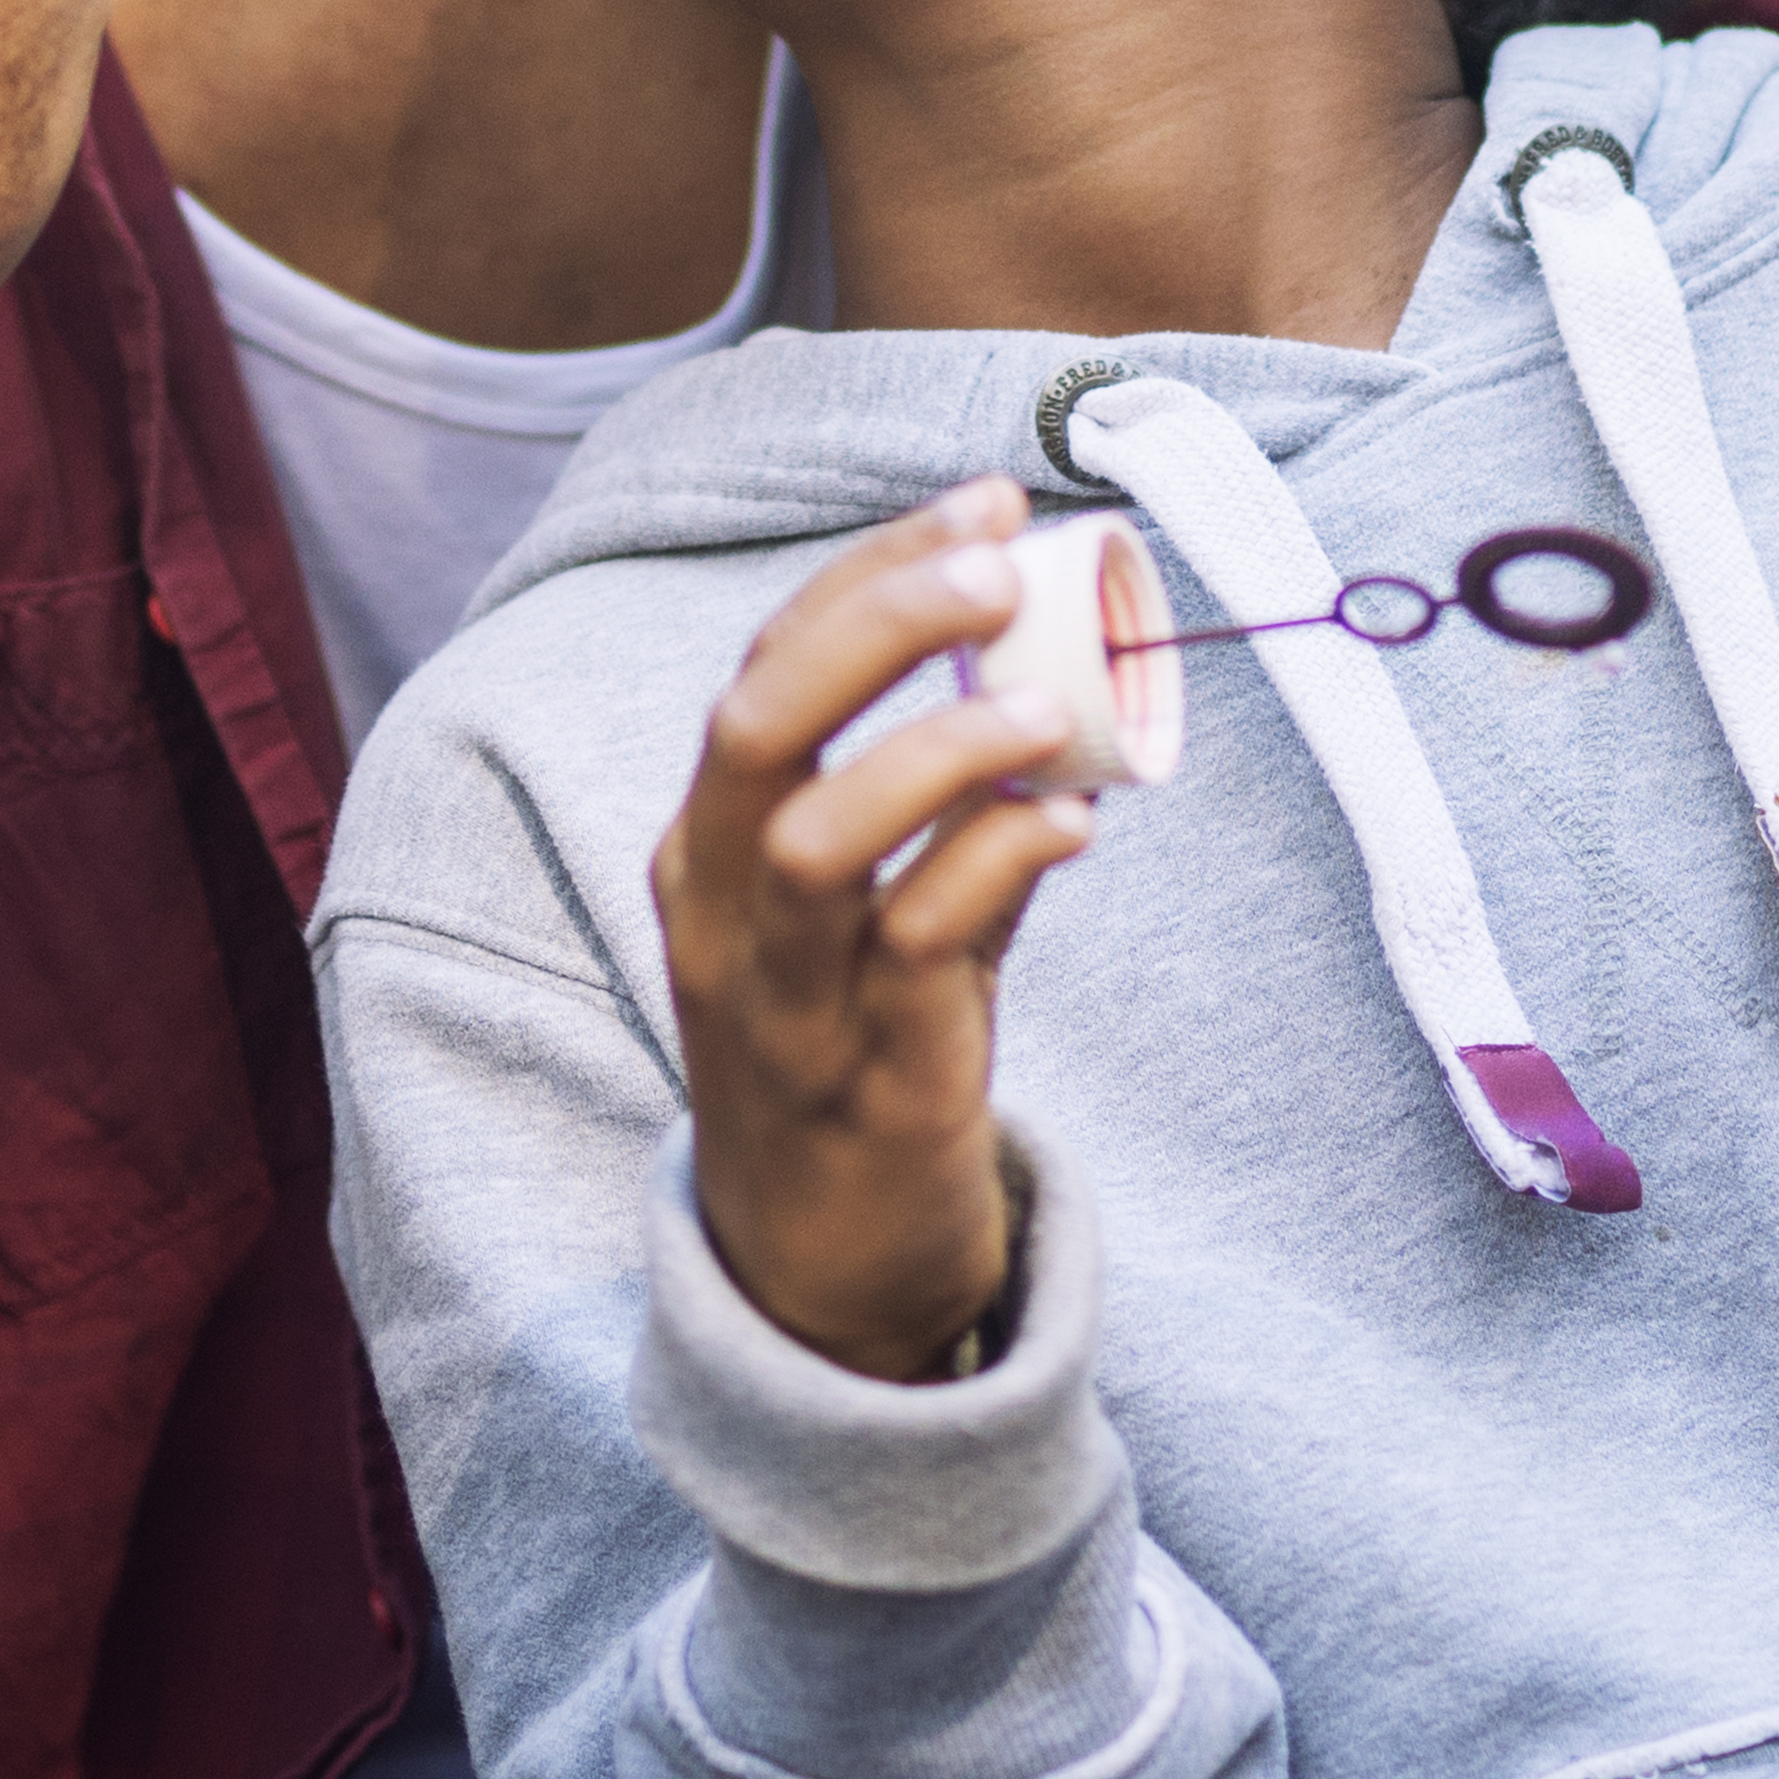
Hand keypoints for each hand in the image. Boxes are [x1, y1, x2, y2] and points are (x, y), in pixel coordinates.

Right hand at [657, 485, 1103, 1379]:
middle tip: (995, 561)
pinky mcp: (865, 1083)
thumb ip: (947, 802)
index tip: (984, 503)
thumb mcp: (875, 914)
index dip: (872, 573)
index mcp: (709, 847)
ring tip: (1043, 706)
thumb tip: (1060, 670)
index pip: (765, 667)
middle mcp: (723, 913)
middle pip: (757, 729)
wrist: (823, 1275)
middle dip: (874, 623)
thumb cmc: (852, 1051)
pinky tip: (1069, 827)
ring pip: (817, 844)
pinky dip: (994, 868)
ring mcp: (784, 1003)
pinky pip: (916, 953)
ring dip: (934, 750)